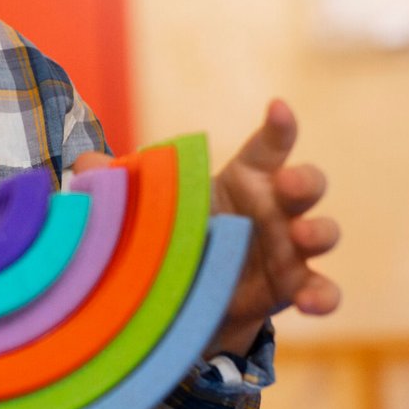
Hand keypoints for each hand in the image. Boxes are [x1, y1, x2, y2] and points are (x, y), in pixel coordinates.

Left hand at [72, 99, 340, 357]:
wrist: (188, 294)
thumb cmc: (177, 233)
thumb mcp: (149, 208)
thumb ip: (119, 184)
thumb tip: (83, 167)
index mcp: (244, 178)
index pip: (268, 145)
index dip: (279, 126)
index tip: (278, 107)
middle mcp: (275, 208)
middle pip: (306, 182)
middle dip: (304, 179)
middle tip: (288, 184)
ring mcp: (290, 248)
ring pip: (323, 232)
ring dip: (319, 230)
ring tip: (301, 235)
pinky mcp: (293, 287)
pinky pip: (323, 290)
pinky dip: (324, 295)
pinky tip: (312, 301)